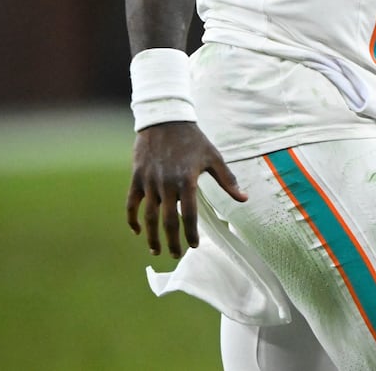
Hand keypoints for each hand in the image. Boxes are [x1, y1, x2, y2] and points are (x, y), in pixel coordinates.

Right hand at [127, 121, 246, 257]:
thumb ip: (228, 180)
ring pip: (149, 216)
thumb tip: (244, 199)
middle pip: (168, 220)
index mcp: (187, 180)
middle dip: (172, 241)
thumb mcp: (214, 157)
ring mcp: (149, 182)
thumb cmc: (193, 140)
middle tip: (175, 255)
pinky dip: (132, 219)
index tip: (193, 245)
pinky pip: (131, 204)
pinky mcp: (136, 178)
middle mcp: (166, 184)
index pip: (189, 214)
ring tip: (156, 251)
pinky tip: (138, 231)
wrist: (165, 120)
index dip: (191, 232)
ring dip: (151, 236)